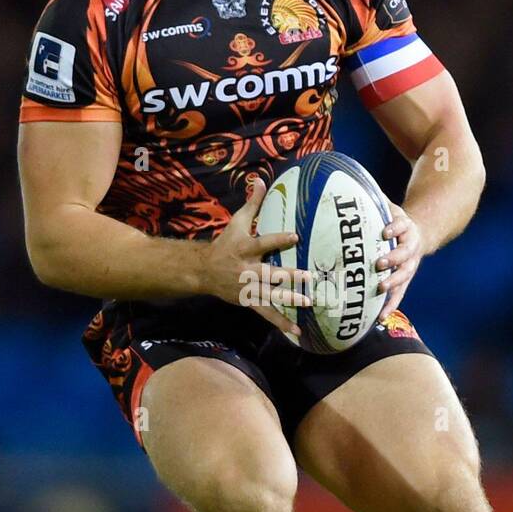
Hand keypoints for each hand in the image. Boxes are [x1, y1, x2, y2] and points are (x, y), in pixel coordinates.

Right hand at [205, 177, 312, 337]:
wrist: (204, 271)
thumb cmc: (225, 243)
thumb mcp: (237, 222)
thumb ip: (252, 204)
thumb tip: (261, 180)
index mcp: (244, 249)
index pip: (263, 243)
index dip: (278, 239)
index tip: (296, 235)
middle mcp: (246, 270)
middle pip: (269, 273)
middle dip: (288, 275)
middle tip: (309, 276)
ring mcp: (247, 288)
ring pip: (270, 295)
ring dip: (289, 299)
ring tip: (308, 302)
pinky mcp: (248, 301)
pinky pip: (267, 314)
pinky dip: (281, 323)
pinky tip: (297, 332)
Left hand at [375, 199, 423, 319]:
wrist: (418, 234)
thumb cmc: (394, 221)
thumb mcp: (388, 207)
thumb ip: (373, 200)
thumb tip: (350, 186)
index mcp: (406, 228)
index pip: (402, 226)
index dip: (394, 228)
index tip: (385, 231)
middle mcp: (410, 247)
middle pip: (404, 254)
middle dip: (393, 259)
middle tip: (380, 263)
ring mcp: (409, 265)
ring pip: (404, 276)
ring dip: (393, 283)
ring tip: (381, 289)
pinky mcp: (405, 280)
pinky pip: (400, 294)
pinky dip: (391, 305)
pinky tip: (380, 318)